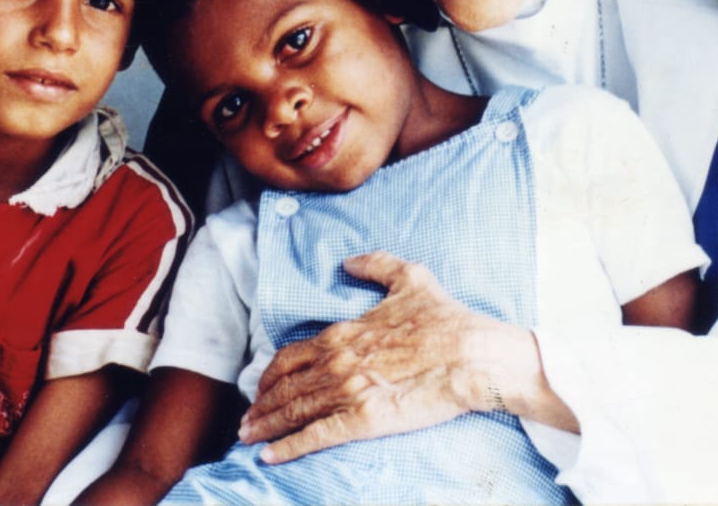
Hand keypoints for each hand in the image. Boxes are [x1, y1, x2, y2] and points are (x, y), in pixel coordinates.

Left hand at [238, 251, 516, 463]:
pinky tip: (270, 457)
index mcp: (342, 334)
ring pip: (292, 412)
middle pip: (283, 387)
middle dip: (260, 404)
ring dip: (266, 426)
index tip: (261, 386)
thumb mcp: (410, 278)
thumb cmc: (445, 318)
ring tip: (248, 437)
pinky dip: (288, 447)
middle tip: (246, 418)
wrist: (472, 355)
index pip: (290, 357)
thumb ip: (375, 266)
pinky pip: (315, 436)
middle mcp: (336, 362)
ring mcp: (346, 393)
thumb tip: (348, 261)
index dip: (270, 374)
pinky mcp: (362, 421)